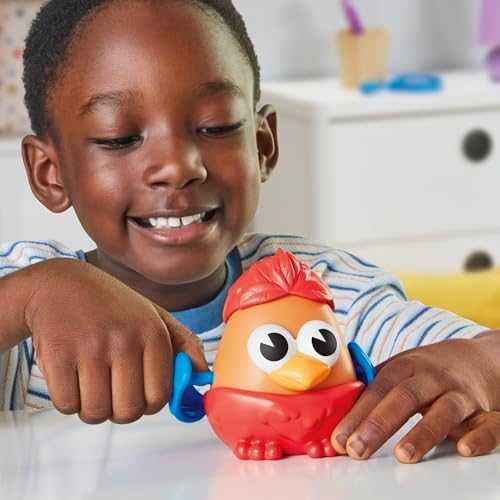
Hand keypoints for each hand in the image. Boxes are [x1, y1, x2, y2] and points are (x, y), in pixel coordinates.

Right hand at [25, 259, 206, 423]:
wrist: (61, 284)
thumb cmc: (113, 306)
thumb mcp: (154, 316)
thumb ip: (184, 345)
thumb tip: (204, 376)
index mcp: (153, 333)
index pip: (160, 397)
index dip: (147, 404)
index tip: (138, 393)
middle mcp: (126, 339)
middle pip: (129, 412)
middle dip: (119, 410)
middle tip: (112, 390)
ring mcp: (91, 346)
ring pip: (96, 412)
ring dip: (92, 407)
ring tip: (91, 381)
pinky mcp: (58, 354)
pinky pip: (67, 404)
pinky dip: (68, 399)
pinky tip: (71, 375)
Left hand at [331, 331, 499, 462]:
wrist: (476, 360)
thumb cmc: (425, 371)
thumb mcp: (398, 369)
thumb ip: (371, 385)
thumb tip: (332, 406)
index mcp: (406, 366)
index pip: (377, 388)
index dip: (357, 413)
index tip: (339, 437)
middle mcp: (433, 378)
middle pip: (405, 397)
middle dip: (378, 424)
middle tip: (357, 449)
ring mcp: (461, 394)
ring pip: (445, 410)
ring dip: (424, 432)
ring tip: (403, 455)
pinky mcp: (487, 412)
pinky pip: (490, 424)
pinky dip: (481, 436)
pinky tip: (465, 449)